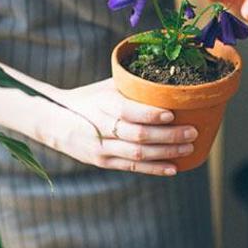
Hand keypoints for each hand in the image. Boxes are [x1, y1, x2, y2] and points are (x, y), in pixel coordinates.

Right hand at [43, 79, 197, 175]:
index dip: (151, 114)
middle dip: (169, 135)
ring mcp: (102, 149)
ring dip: (167, 152)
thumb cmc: (89, 100)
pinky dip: (155, 169)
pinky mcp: (104, 163)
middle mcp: (101, 128)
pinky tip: (174, 168)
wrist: (55, 122)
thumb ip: (132, 85)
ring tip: (189, 148)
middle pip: (138, 135)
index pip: (128, 111)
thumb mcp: (106, 88)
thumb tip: (168, 78)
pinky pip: (133, 167)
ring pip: (138, 154)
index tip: (172, 113)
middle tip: (192, 131)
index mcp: (102, 104)